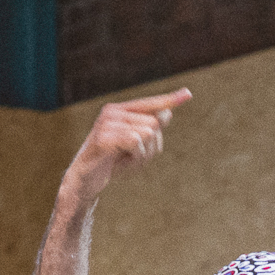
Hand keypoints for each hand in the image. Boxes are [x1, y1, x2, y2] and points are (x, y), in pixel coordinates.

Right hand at [66, 89, 191, 199]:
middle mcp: (113, 111)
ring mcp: (107, 122)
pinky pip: (135, 141)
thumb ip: (150, 130)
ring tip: (125, 160)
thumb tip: (167, 113)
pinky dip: (135, 156)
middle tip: (133, 158)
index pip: (150, 104)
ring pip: (148, 132)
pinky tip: (122, 162)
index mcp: (121, 111)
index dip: (169, 100)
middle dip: (151, 147)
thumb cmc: (112, 163)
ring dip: (143, 155)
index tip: (188, 94)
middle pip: (155, 123)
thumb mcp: (136, 148)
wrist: (86, 180)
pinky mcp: (103, 137)